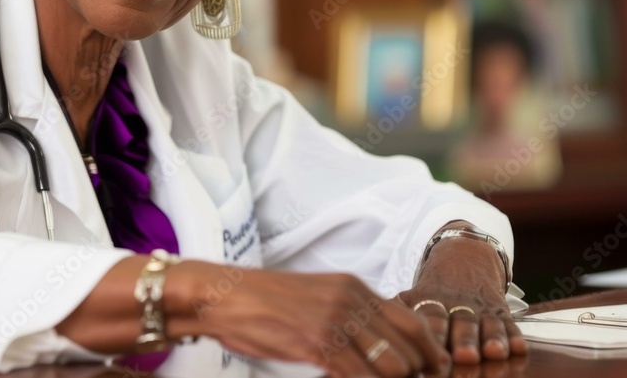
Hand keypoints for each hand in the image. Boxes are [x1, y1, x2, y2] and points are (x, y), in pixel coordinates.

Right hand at [175, 262, 449, 376]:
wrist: (224, 295)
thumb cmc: (263, 302)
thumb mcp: (316, 298)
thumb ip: (348, 314)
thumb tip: (376, 345)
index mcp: (353, 287)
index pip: (413, 322)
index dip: (429, 354)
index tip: (431, 374)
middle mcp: (352, 299)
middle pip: (410, 348)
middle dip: (413, 376)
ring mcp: (337, 320)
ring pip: (393, 366)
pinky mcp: (319, 341)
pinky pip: (360, 376)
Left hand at [397, 232, 527, 364]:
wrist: (466, 253)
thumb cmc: (435, 286)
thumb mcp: (416, 293)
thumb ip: (400, 308)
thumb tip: (371, 318)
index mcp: (433, 301)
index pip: (432, 318)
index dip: (433, 334)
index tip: (430, 351)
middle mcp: (458, 306)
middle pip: (462, 325)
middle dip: (464, 341)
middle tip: (463, 356)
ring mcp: (482, 309)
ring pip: (488, 325)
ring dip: (491, 340)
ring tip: (492, 353)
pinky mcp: (501, 310)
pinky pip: (510, 323)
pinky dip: (514, 335)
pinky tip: (518, 347)